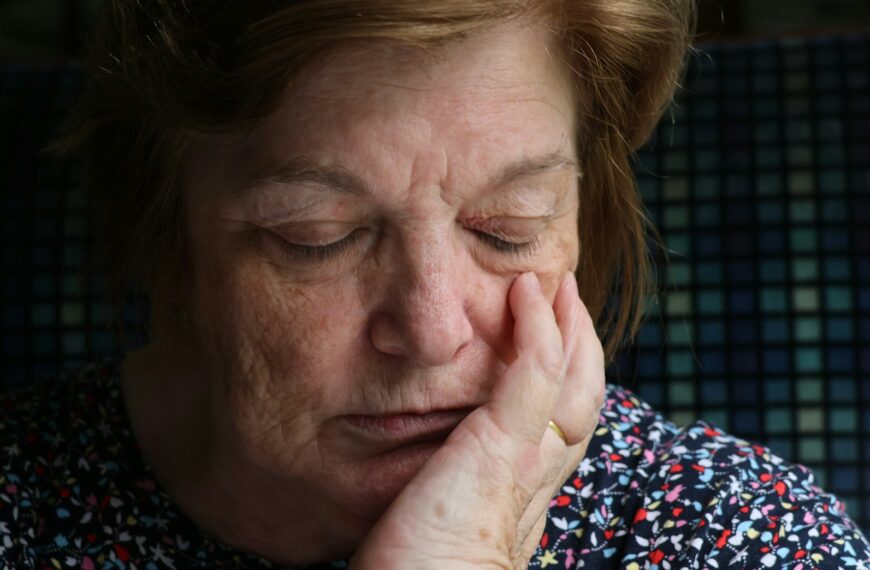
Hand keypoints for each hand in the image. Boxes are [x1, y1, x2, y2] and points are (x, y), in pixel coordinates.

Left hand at [350, 271, 605, 568]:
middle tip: (567, 294)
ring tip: (554, 282)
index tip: (553, 335)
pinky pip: (535, 369)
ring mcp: (528, 456)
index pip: (564, 420)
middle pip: (582, 393)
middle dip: (581, 341)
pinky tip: (528, 290)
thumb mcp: (440, 511)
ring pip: (571, 376)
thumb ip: (448, 479)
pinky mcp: (504, 445)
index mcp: (526, 490)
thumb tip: (424, 456)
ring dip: (568, 322)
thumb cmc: (415, 566)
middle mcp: (539, 472)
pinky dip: (539, 325)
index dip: (567, 375)